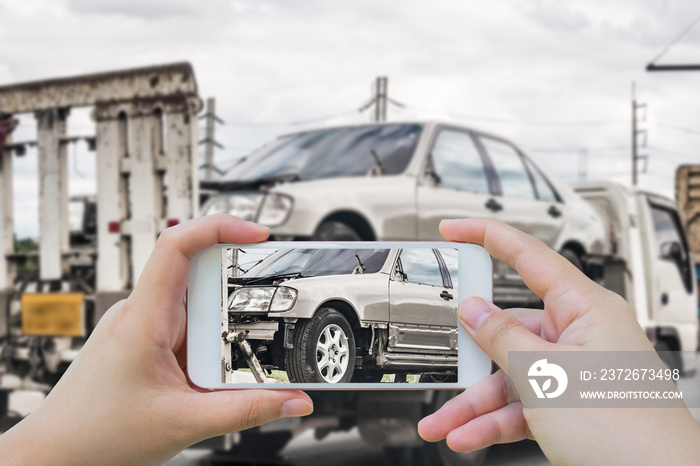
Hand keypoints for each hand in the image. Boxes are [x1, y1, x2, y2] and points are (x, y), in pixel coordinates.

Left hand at [0, 214, 312, 464]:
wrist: (58, 455)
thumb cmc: (97, 436)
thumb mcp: (184, 423)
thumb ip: (246, 411)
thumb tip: (293, 400)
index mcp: (143, 319)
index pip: (177, 246)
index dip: (219, 227)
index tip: (258, 234)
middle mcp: (142, 314)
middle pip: (198, 272)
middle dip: (237, 284)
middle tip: (268, 302)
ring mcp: (143, 327)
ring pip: (196, 303)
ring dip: (224, 321)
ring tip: (239, 350)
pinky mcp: (148, 343)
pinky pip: (189, 326)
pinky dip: (212, 339)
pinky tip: (218, 365)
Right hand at [418, 218, 699, 463]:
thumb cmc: (624, 429)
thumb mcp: (545, 375)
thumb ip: (502, 338)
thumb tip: (474, 310)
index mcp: (585, 309)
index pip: (529, 256)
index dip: (487, 237)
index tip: (454, 228)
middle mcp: (581, 336)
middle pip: (509, 332)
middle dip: (471, 359)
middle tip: (443, 365)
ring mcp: (575, 373)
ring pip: (510, 377)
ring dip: (475, 404)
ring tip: (443, 423)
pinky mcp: (571, 406)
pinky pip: (523, 406)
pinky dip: (495, 422)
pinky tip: (469, 435)